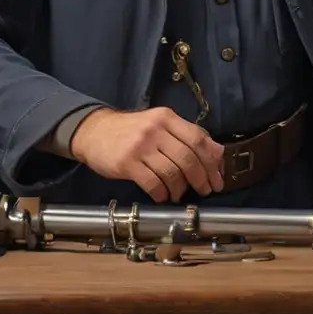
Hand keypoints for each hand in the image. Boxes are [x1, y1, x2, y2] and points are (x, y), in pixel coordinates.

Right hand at [69, 106, 223, 201]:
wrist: (94, 131)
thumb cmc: (131, 130)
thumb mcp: (159, 124)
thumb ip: (186, 135)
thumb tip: (216, 153)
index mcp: (167, 118)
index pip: (198, 138)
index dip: (211, 161)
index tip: (218, 178)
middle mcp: (156, 130)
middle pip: (188, 158)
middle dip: (201, 178)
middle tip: (204, 190)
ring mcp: (141, 146)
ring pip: (172, 173)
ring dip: (180, 189)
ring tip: (179, 194)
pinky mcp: (127, 163)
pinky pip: (153, 184)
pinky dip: (162, 194)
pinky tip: (162, 195)